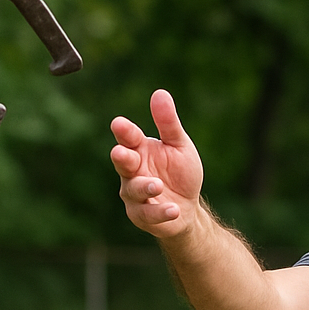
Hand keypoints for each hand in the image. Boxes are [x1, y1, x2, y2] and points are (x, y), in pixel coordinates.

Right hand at [110, 89, 203, 239]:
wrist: (188, 208)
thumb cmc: (180, 174)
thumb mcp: (179, 146)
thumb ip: (168, 123)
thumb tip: (160, 93)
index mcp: (139, 149)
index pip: (127, 137)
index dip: (124, 131)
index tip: (120, 125)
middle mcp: (132, 171)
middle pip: (122, 162)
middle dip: (122, 157)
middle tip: (122, 154)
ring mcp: (134, 194)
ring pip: (133, 189)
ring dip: (144, 187)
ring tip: (157, 184)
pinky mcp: (141, 215)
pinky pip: (148, 214)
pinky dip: (160, 211)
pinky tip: (173, 209)